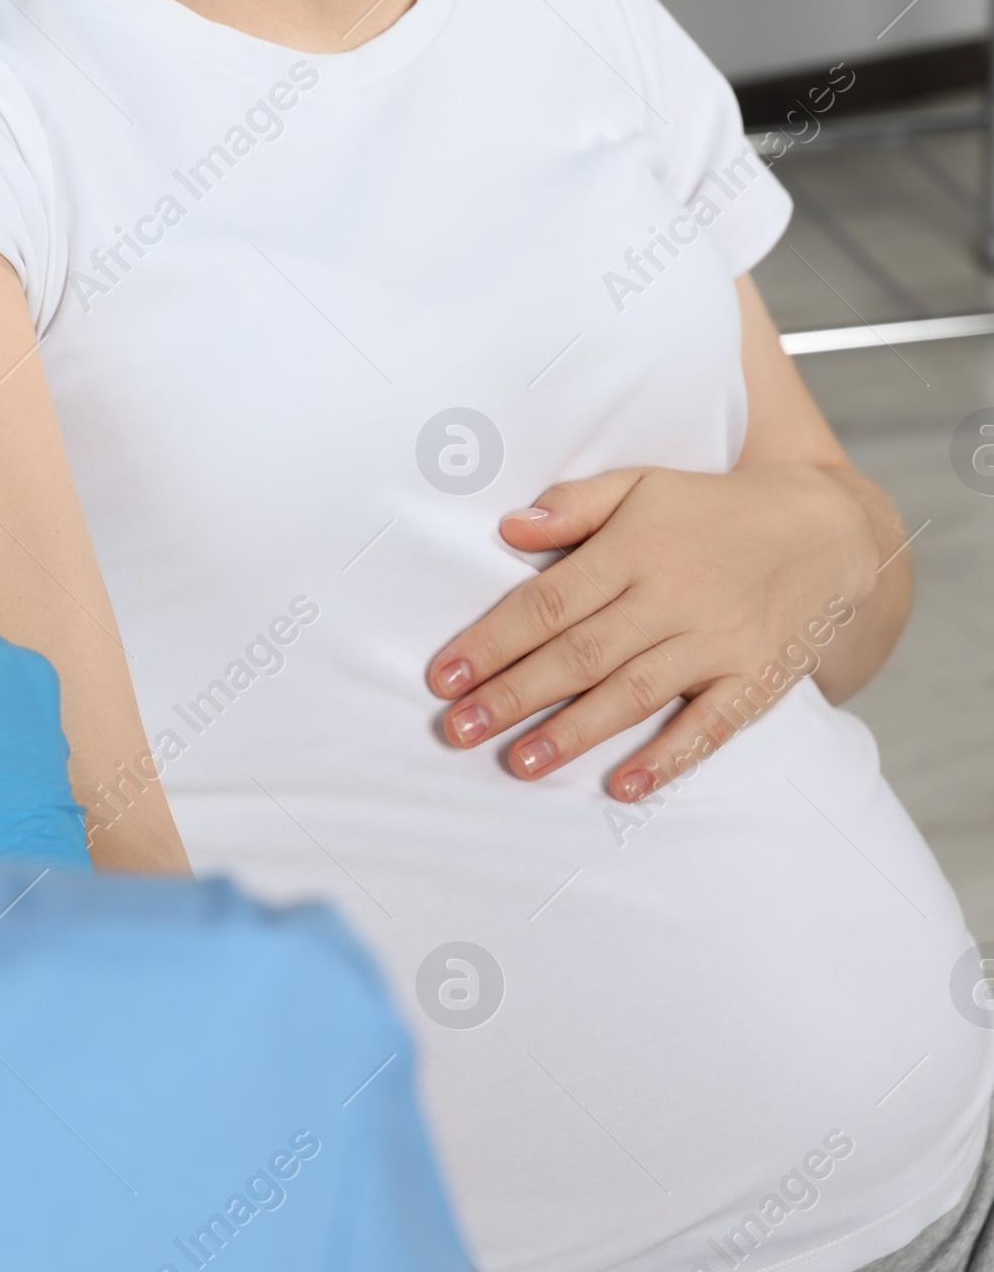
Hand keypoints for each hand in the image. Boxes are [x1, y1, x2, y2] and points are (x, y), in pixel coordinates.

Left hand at [427, 464, 877, 800]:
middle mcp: (673, 596)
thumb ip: (576, 505)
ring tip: (519, 764)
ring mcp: (718, 641)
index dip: (492, 641)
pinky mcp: (756, 679)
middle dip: (513, 694)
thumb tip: (508, 527)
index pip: (549, 601)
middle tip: (456, 732)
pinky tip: (626, 787)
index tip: (442, 678)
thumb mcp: (644, 484)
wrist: (828, 530)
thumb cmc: (713, 510)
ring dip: (573, 732)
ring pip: (633, 693)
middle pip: (580, 653)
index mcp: (636, 547)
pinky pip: (710, 726)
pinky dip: (669, 758)